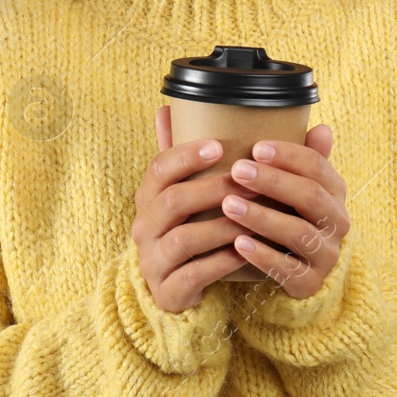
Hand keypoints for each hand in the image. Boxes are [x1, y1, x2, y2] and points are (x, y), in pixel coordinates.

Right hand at [131, 104, 259, 312]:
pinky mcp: (167, 290)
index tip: (220, 146)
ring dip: (221, 226)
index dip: (187, 156)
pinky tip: (244, 251)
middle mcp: (143, 227)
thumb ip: (186, 156)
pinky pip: (193, 274)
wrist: (181, 287)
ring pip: (184, 238)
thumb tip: (167, 106)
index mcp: (148, 197)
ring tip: (252, 217)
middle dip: (212, 189)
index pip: (159, 168)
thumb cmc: (191, 229)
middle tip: (248, 182)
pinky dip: (220, 262)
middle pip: (172, 201)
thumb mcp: (189, 192)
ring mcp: (152, 261)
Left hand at [222, 124, 349, 298]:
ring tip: (228, 205)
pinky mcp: (311, 282)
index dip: (288, 155)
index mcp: (335, 192)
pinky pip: (288, 269)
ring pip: (297, 232)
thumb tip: (322, 127)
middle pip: (310, 196)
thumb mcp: (299, 185)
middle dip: (273, 181)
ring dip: (262, 217)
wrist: (301, 269)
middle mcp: (337, 221)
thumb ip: (306, 158)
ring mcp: (326, 254)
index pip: (317, 166)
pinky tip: (237, 243)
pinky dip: (263, 255)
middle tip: (237, 170)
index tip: (255, 147)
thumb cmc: (292, 214)